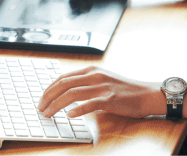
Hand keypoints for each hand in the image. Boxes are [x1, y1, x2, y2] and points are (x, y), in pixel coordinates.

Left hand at [37, 66, 164, 118]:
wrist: (146, 94)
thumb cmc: (124, 90)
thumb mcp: (103, 80)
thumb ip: (86, 83)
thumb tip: (66, 92)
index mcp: (91, 70)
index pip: (63, 77)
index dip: (49, 88)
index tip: (42, 99)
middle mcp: (95, 76)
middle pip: (64, 84)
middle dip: (48, 96)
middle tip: (40, 108)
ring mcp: (102, 87)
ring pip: (72, 93)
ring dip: (56, 104)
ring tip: (48, 113)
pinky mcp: (110, 99)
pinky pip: (90, 103)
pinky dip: (77, 109)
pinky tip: (69, 115)